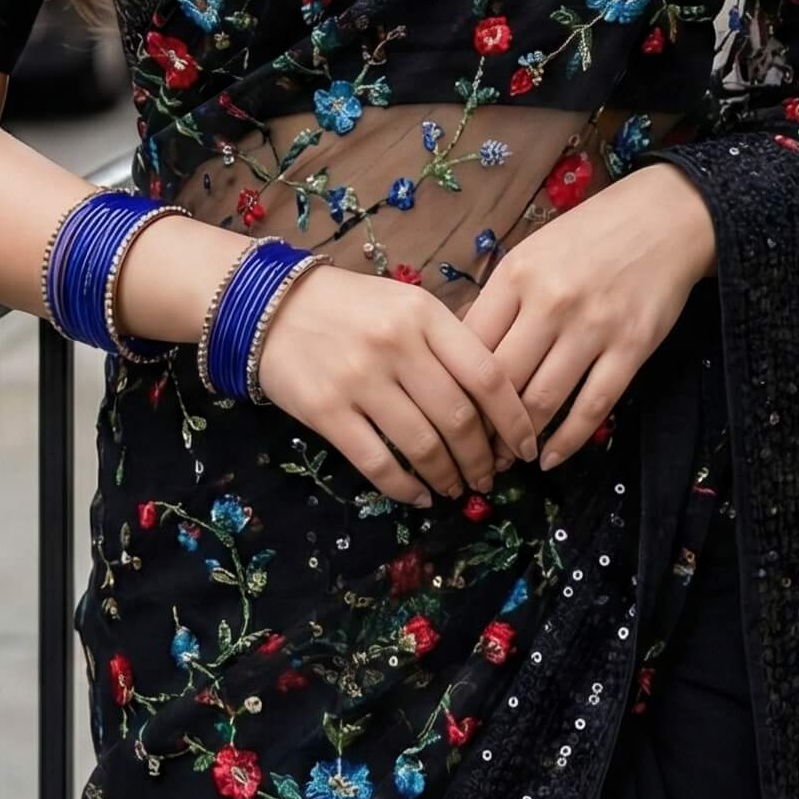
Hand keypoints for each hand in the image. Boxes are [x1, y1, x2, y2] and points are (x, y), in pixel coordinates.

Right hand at [252, 264, 540, 509]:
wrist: (271, 305)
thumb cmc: (350, 306)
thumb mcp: (405, 303)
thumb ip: (447, 341)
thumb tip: (495, 399)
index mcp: (424, 314)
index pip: (487, 374)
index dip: (514, 419)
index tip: (526, 447)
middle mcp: (397, 345)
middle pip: (459, 417)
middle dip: (482, 458)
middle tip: (489, 477)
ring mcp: (360, 379)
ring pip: (423, 444)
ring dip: (448, 476)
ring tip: (456, 488)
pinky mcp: (327, 411)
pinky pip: (377, 462)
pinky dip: (405, 486)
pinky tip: (418, 495)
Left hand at [462, 166, 714, 470]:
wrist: (663, 216)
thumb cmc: (589, 235)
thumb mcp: (532, 252)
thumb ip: (499, 299)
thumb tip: (459, 353)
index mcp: (516, 274)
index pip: (471, 345)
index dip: (456, 387)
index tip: (452, 412)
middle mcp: (550, 301)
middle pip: (502, 379)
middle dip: (484, 422)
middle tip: (475, 448)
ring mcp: (593, 326)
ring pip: (543, 400)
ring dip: (521, 438)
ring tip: (510, 456)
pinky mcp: (632, 347)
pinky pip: (593, 406)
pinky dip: (567, 441)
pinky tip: (550, 457)